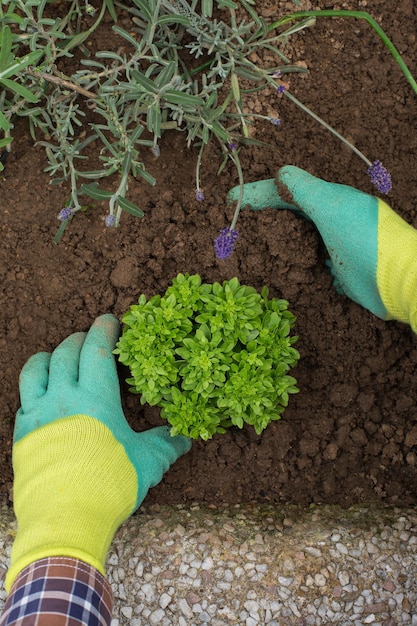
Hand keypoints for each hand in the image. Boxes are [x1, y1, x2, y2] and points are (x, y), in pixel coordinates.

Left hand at [6, 314, 190, 590]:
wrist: (65, 516)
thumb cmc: (109, 483)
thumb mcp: (147, 462)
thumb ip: (167, 444)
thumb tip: (186, 438)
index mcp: (94, 397)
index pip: (96, 349)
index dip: (103, 330)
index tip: (110, 320)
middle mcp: (62, 397)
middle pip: (65, 354)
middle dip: (78, 340)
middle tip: (88, 338)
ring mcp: (38, 414)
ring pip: (36, 370)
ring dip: (48, 356)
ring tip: (57, 355)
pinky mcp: (22, 434)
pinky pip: (24, 399)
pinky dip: (34, 387)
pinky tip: (42, 395)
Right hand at [228, 166, 416, 330]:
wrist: (399, 281)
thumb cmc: (366, 241)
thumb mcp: (332, 208)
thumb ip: (305, 191)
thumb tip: (281, 173)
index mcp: (329, 201)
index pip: (286, 190)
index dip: (258, 194)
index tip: (230, 199)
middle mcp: (331, 221)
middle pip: (289, 215)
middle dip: (262, 217)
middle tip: (234, 223)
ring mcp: (334, 246)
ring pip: (297, 240)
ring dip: (274, 243)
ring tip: (248, 248)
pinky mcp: (339, 272)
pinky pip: (308, 265)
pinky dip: (290, 266)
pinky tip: (275, 271)